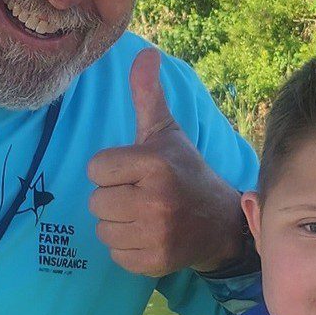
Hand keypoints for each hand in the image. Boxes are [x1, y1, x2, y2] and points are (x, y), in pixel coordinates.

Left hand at [87, 49, 245, 276]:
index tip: (135, 171)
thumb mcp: (167, 132)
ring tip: (143, 215)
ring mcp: (156, 233)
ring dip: (118, 223)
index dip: (111, 169)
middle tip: (140, 195)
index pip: (96, 168)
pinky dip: (127, 247)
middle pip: (95, 201)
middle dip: (114, 197)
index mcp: (154, 163)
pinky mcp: (154, 261)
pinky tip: (148, 235)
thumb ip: (148, 95)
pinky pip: (115, 254)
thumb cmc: (185, 171)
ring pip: (103, 229)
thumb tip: (145, 53)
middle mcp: (155, 199)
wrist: (220, 222)